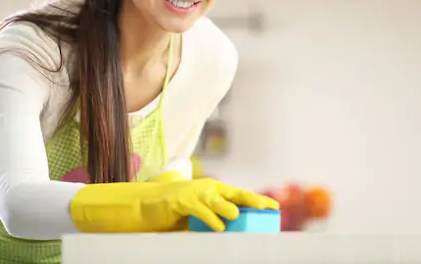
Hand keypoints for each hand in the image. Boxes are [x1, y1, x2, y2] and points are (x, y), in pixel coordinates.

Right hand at [71, 177, 278, 232]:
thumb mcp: (198, 219)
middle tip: (266, 208)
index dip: (256, 200)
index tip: (274, 207)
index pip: (239, 195)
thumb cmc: (174, 214)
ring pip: (215, 199)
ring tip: (239, 218)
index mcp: (212, 191)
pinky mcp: (180, 200)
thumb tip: (235, 232)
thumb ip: (214, 221)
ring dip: (227, 208)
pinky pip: (198, 210)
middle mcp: (206, 188)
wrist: (146, 207)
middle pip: (233, 193)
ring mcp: (193, 192)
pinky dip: (209, 218)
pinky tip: (219, 227)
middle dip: (250, 200)